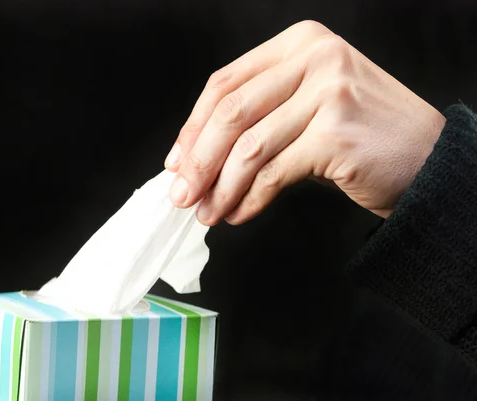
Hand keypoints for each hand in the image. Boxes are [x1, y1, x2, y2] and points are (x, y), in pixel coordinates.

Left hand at [164, 20, 445, 224]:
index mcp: (300, 43)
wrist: (429, 161)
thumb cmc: (362, 137)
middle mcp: (314, 57)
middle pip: (230, 113)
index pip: (225, 83)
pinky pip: (273, 173)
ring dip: (221, 187)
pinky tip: (240, 214)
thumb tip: (197, 158)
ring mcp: (327, 92)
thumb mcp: (307, 108)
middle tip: (182, 195)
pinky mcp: (336, 132)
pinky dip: (250, 199)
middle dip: (199, 161)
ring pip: (248, 147)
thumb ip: (259, 119)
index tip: (176, 162)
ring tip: (209, 213)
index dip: (193, 127)